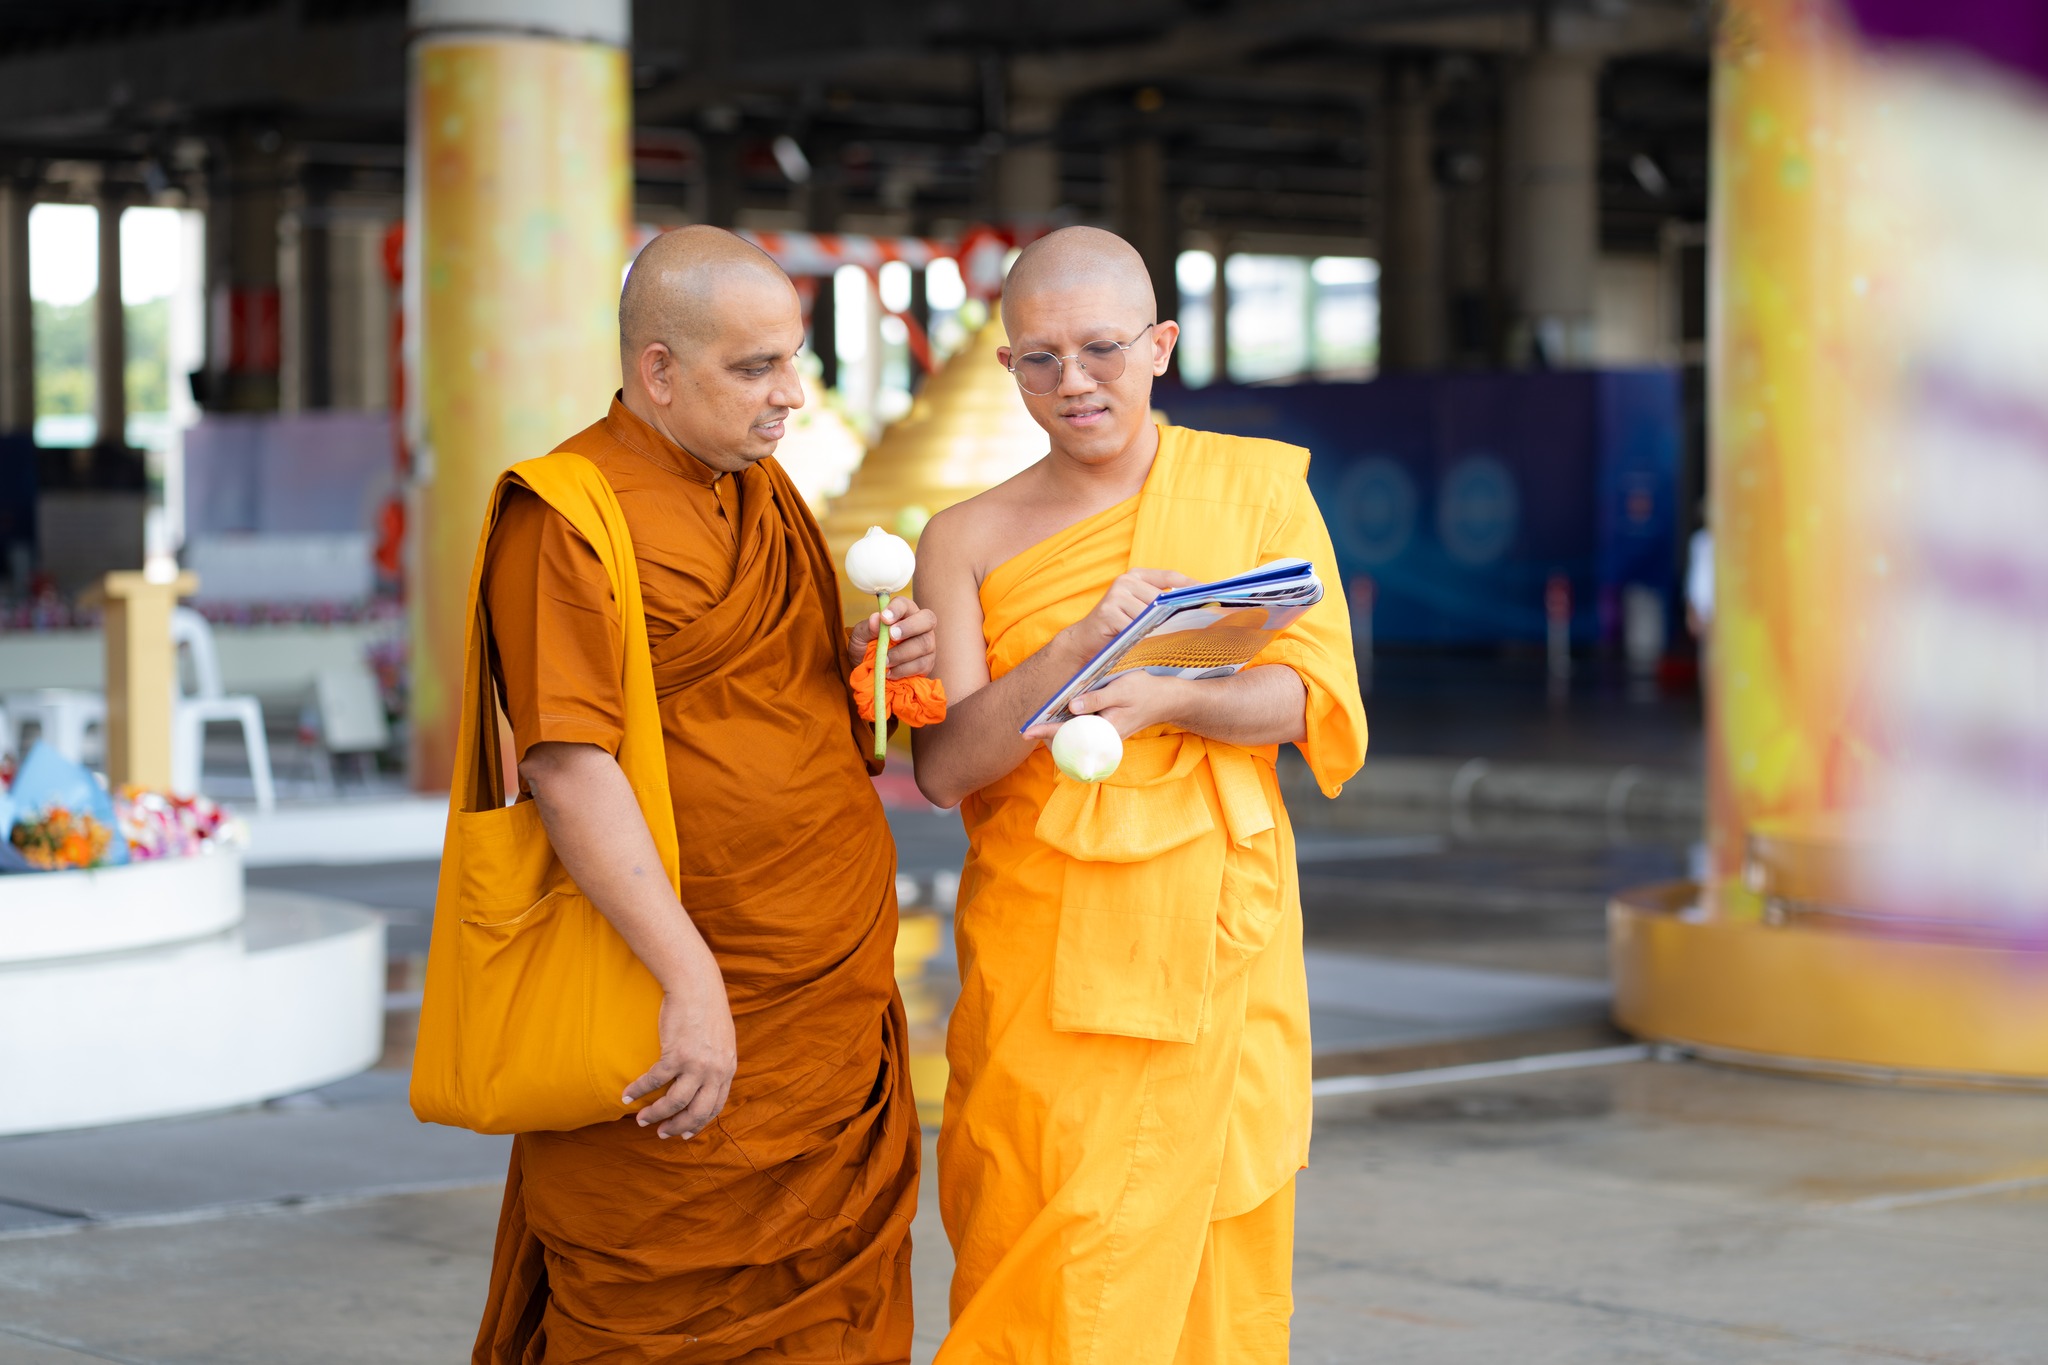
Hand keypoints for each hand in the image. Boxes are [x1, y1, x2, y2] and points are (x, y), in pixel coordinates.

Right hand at [623, 954, 736, 1139]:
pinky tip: (626, 1095)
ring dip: (655, 1114)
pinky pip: (654, 1081)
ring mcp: (697, 1064)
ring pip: (674, 1102)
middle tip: (662, 1133)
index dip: (698, 1123)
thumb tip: (704, 1082)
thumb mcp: (722, 1041)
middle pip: (696, 1112)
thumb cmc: (706, 1009)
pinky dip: (638, 1090)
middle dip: (677, 1126)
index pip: (715, 1107)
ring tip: (641, 1119)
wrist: (697, 986)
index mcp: (727, 1069)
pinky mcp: (676, 1055)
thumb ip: (716, 1063)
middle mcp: (715, 1071)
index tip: (684, 1132)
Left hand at [849, 594, 938, 678]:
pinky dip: (904, 669)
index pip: (905, 604)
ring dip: (902, 653)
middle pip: (927, 619)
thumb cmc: (867, 649)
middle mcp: (920, 625)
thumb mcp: (859, 638)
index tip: (884, 618)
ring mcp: (927, 644)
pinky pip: (921, 664)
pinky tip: (890, 672)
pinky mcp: (927, 663)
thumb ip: (866, 628)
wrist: (870, 673)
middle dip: (909, 627)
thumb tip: (875, 619)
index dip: (897, 609)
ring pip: (924, 644)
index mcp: (903, 613)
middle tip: (892, 635)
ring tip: (885, 661)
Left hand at [1025, 670, 1187, 740]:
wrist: (1167, 700)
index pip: (1071, 733)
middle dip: (1049, 735)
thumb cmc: (1145, 692)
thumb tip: (1073, 706)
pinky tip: (1059, 720)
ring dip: (1058, 731)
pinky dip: (1071, 728)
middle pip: (1070, 740)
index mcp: (1107, 729)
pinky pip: (1084, 732)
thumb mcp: (1122, 689)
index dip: (1048, 731)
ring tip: (1038, 727)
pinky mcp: (1106, 730)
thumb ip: (1097, 699)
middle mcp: (1104, 737)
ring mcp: (1105, 735)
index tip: (1028, 731)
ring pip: (1076, 737)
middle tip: (1028, 729)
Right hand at [1058, 569, 1195, 658]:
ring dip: (1161, 629)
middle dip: (1178, 613)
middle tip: (1197, 626)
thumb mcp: (1139, 610)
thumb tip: (1194, 607)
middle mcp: (1126, 581)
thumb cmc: (1118, 627)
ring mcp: (1116, 595)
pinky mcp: (1108, 612)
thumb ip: (1159, 604)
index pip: (1170, 577)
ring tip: (1173, 641)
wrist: (1085, 640)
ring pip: (1149, 615)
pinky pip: (1135, 628)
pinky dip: (1144, 638)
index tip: (1211, 594)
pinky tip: (1151, 647)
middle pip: (1161, 598)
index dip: (1191, 586)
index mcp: (1136, 575)